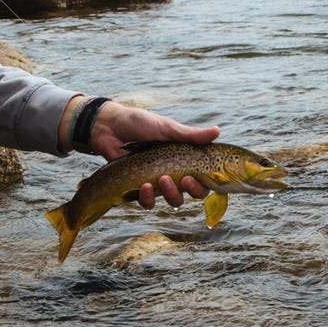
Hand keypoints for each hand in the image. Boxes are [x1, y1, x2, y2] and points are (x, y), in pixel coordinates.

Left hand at [89, 101, 219, 209]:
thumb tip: (218, 131)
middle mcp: (175, 172)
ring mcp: (158, 182)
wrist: (109, 127)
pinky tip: (144, 186)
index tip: (202, 176)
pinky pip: (149, 202)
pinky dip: (148, 197)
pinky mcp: (140, 189)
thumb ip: (190, 135)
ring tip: (161, 179)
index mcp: (185, 158)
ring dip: (171, 193)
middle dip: (193, 190)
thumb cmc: (139, 124)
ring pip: (174, 200)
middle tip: (185, 179)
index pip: (205, 176)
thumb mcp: (166, 127)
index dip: (208, 181)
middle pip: (194, 192)